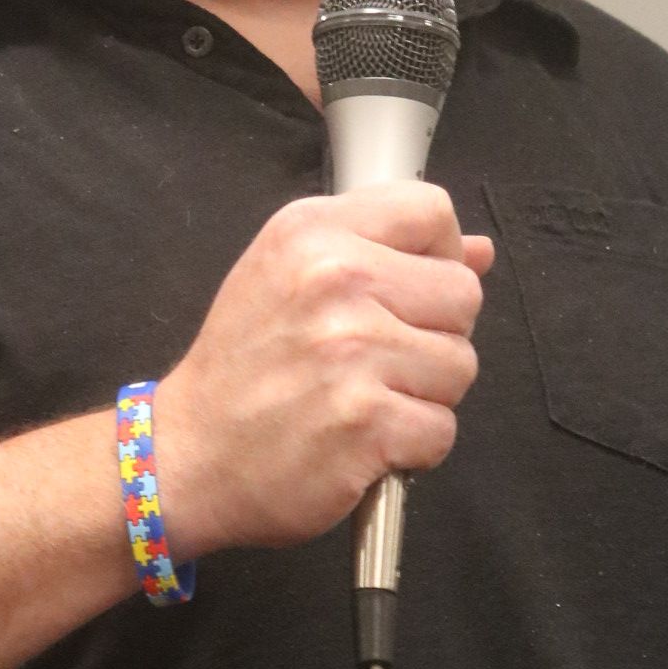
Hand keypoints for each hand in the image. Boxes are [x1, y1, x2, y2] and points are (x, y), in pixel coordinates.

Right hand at [152, 184, 492, 562]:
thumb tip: (480, 252)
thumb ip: (382, 252)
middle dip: (433, 336)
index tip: (412, 292)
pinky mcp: (366, 422)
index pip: (431, 211)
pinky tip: (363, 441)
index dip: (439, 256)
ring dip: (424, 396)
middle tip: (375, 361)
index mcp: (312, 232)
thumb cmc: (242, 369)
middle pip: (461, 295)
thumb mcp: (289, 277)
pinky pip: (442, 429)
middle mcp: (333, 280)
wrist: (187, 457)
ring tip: (364, 400)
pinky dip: (412, 448)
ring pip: (460, 365)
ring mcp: (351, 351)